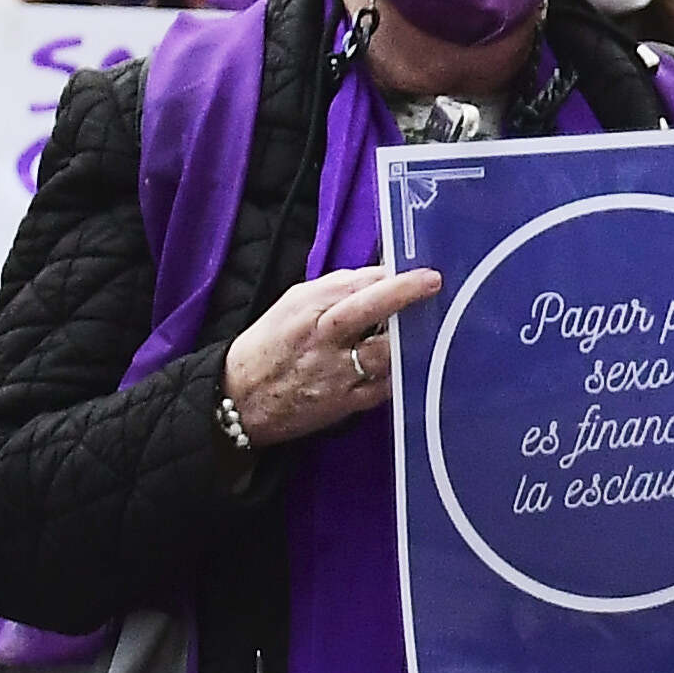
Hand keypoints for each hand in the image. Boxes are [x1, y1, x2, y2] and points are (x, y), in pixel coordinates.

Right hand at [223, 262, 442, 445]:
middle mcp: (321, 338)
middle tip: (433, 283)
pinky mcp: (346, 404)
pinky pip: (385, 387)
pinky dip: (402, 373)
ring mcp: (335, 374)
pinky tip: (417, 362)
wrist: (240, 399)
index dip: (389, 275)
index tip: (417, 268)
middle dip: (401, 294)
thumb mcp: (292, 305)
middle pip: (366, 309)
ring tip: (432, 326)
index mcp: (307, 309)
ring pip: (384, 352)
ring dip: (410, 338)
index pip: (353, 283)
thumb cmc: (270, 346)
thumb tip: (378, 276)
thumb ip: (334, 289)